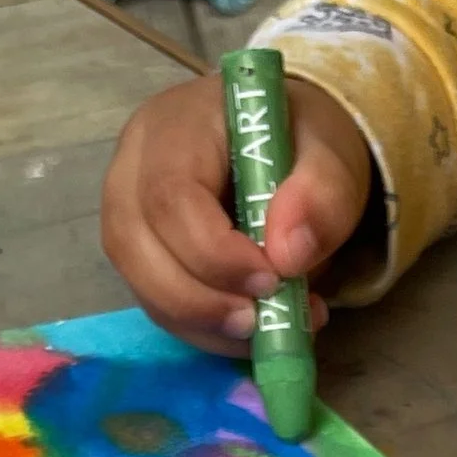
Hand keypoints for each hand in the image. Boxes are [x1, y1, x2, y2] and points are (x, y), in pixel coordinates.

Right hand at [101, 69, 374, 353]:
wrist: (279, 141)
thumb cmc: (298, 140)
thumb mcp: (330, 153)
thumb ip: (321, 194)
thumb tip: (288, 256)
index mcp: (175, 126)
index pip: (170, 197)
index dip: (215, 253)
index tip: (272, 279)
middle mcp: (133, 168)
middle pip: (136, 246)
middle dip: (200, 300)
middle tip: (262, 322)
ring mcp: (127, 214)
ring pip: (141, 284)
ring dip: (204, 323)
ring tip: (267, 329)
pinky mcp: (140, 256)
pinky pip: (156, 304)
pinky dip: (204, 329)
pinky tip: (251, 330)